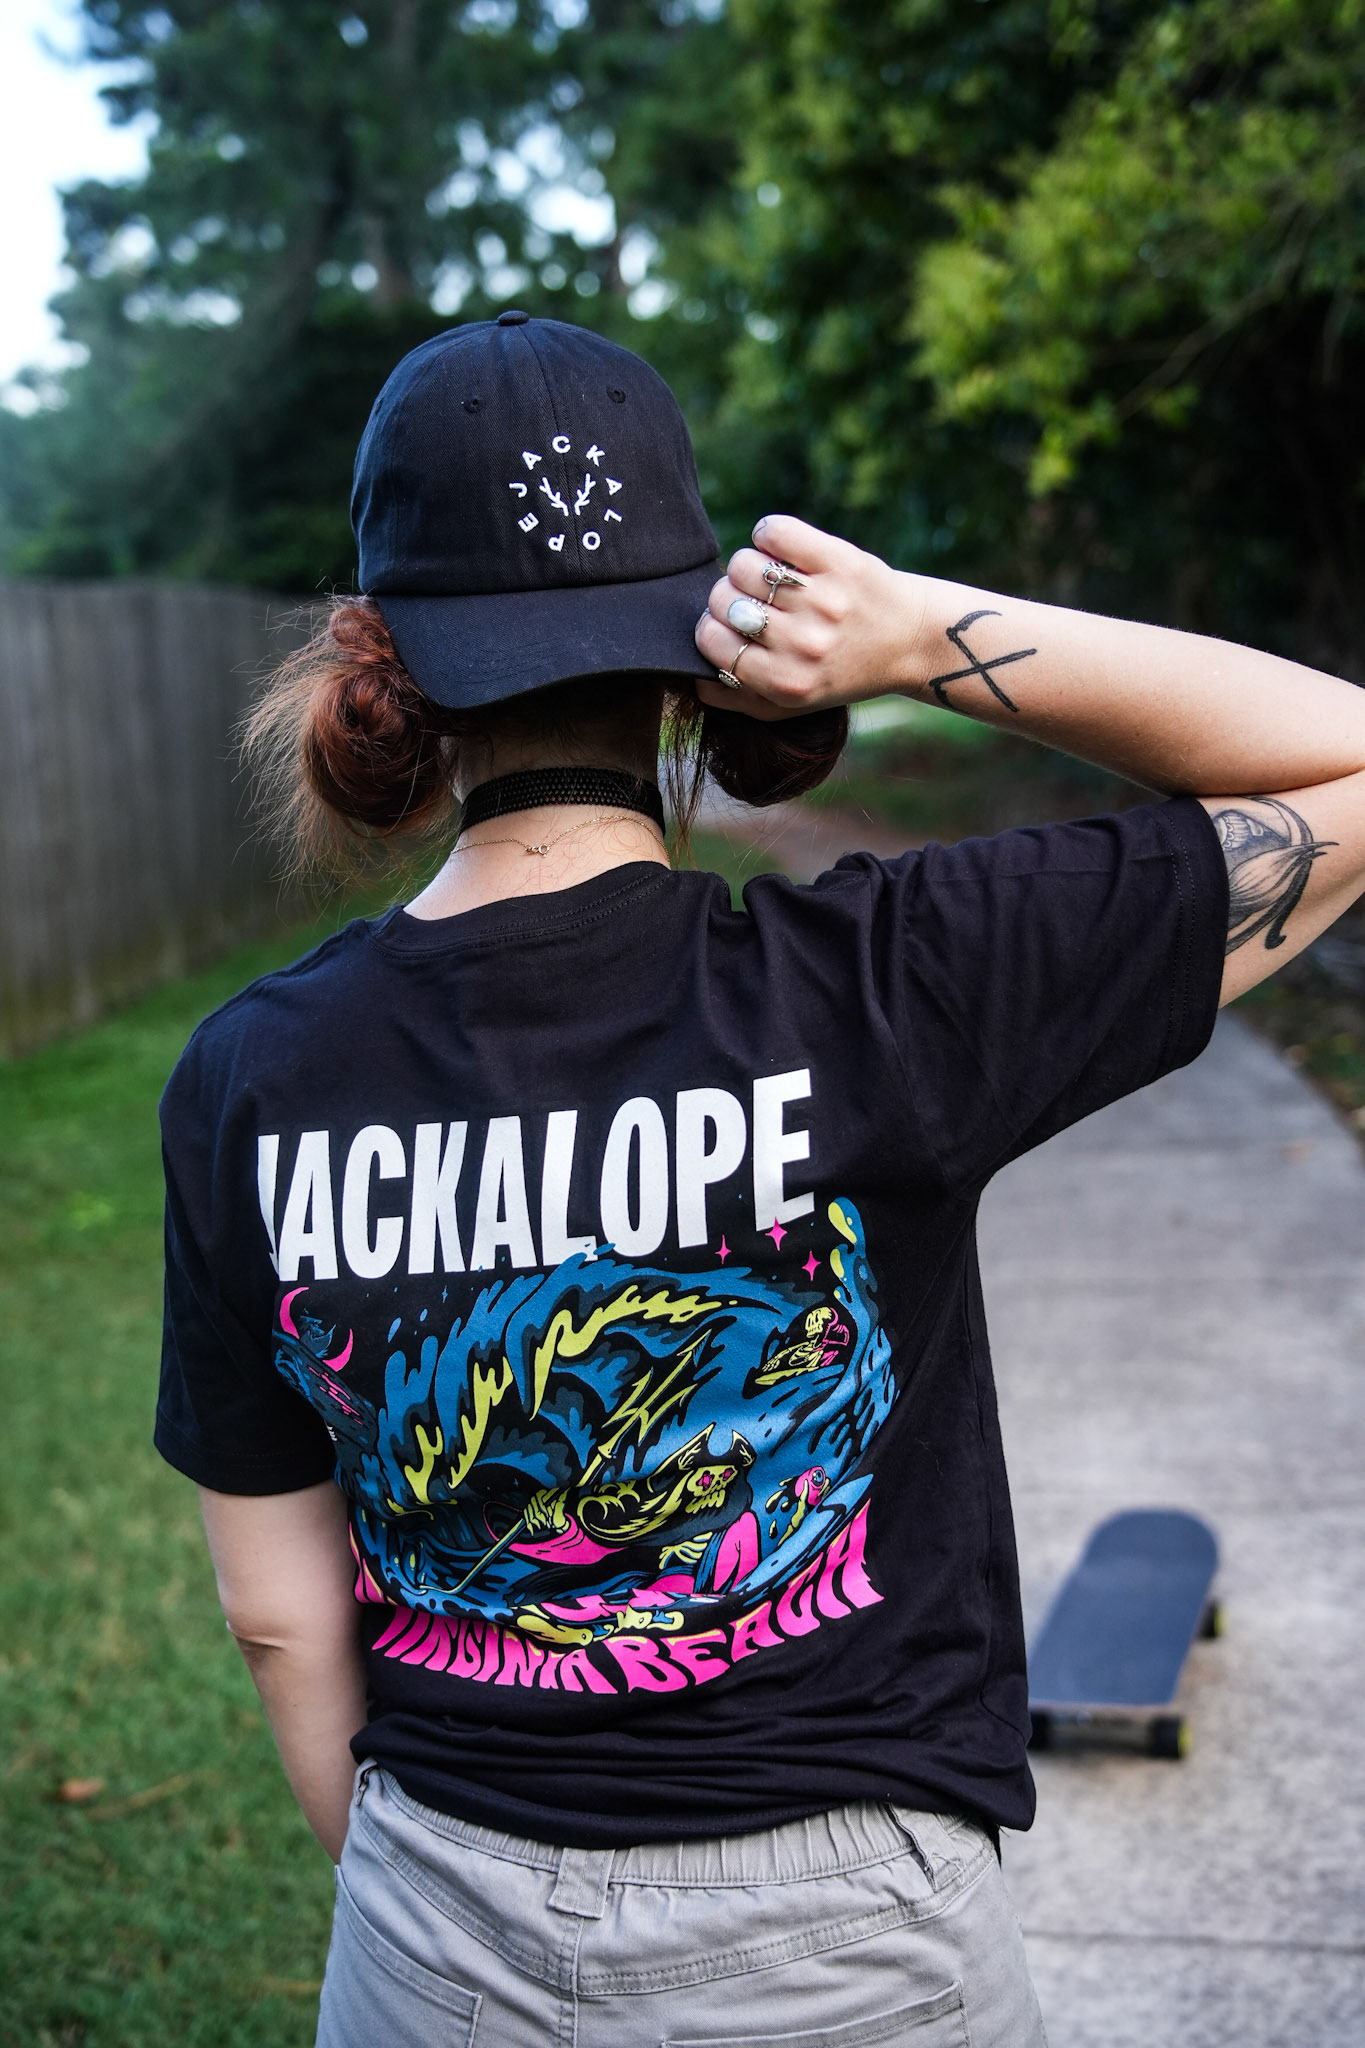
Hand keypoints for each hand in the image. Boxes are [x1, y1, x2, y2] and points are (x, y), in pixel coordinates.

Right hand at [693, 515, 925, 719]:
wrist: (912, 640)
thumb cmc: (843, 671)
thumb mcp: (793, 703)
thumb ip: (739, 699)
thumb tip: (693, 676)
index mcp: (787, 683)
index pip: (712, 641)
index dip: (711, 628)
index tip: (729, 626)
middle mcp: (805, 645)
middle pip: (723, 600)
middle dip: (727, 597)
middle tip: (753, 601)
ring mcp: (823, 601)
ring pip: (743, 564)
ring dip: (747, 566)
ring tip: (770, 578)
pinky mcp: (840, 561)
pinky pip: (774, 532)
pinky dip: (767, 534)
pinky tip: (779, 548)